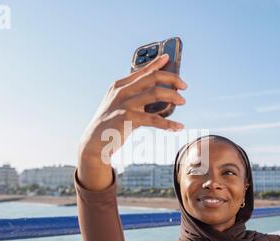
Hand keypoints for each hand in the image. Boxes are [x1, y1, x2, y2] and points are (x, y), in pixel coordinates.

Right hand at [78, 54, 186, 190]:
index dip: (156, 63)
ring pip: (155, 94)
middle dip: (171, 79)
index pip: (142, 71)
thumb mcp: (118, 105)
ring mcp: (124, 104)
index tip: (169, 58)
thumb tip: (155, 91)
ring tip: (183, 101)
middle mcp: (121, 92)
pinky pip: (154, 119)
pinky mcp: (128, 119)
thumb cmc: (110, 123)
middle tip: (184, 86)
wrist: (95, 143)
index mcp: (119, 85)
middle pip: (152, 78)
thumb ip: (133, 96)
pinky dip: (169, 123)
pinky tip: (178, 126)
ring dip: (172, 96)